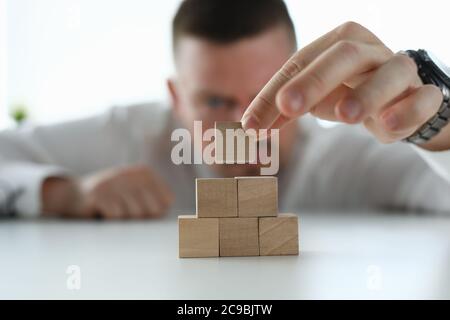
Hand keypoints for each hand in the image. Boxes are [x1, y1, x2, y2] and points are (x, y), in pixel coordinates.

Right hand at [42, 165, 173, 218]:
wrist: (74, 195)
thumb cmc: (112, 198)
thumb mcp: (137, 194)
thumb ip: (157, 202)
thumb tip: (175, 214)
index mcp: (144, 172)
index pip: (166, 202)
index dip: (155, 212)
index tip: (141, 208)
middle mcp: (130, 173)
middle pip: (152, 210)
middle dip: (140, 217)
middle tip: (124, 210)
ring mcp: (114, 182)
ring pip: (134, 215)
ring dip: (123, 218)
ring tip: (112, 209)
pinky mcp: (98, 194)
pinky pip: (116, 217)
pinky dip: (110, 220)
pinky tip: (102, 210)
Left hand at [241, 21, 449, 150]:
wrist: (398, 100)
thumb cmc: (348, 92)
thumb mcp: (313, 97)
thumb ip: (283, 108)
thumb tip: (249, 124)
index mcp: (337, 44)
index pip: (299, 64)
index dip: (273, 94)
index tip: (252, 124)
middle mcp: (369, 50)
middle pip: (342, 56)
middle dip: (314, 81)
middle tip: (287, 106)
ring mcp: (400, 70)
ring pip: (389, 73)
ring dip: (367, 94)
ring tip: (345, 116)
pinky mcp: (423, 95)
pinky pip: (422, 99)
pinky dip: (407, 112)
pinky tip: (387, 126)